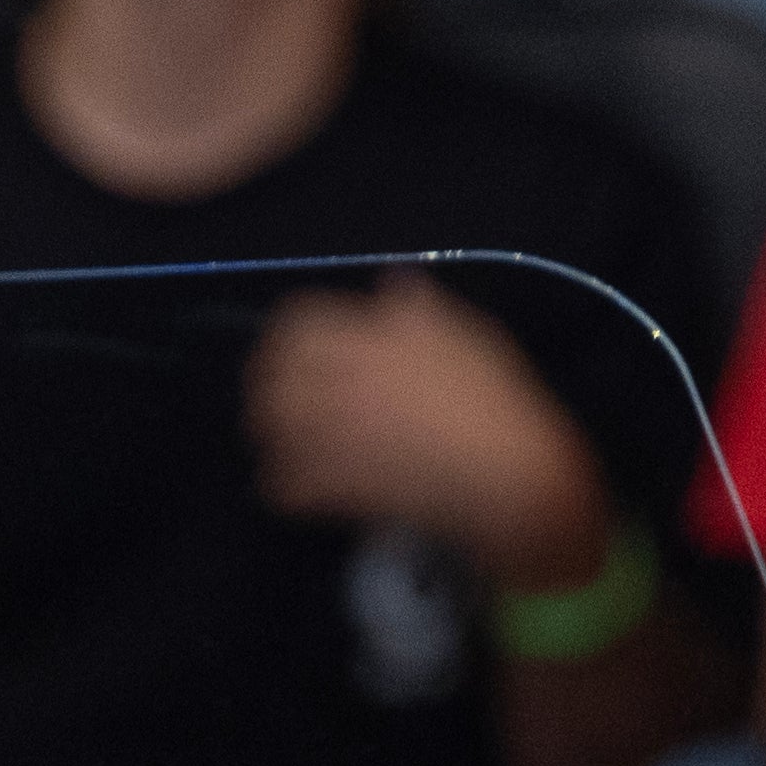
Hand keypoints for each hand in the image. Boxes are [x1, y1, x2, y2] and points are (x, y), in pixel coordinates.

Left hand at [248, 272, 613, 591]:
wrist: (502, 470)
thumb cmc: (490, 397)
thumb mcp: (464, 334)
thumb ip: (418, 307)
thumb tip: (391, 279)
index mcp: (366, 340)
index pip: (294, 322)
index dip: (287, 336)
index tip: (297, 352)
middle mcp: (335, 382)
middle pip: (265, 377)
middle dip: (270, 387)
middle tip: (292, 402)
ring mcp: (325, 434)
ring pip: (263, 431)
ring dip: (275, 435)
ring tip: (299, 442)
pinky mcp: (325, 486)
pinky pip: (276, 484)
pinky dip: (287, 485)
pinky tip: (311, 485)